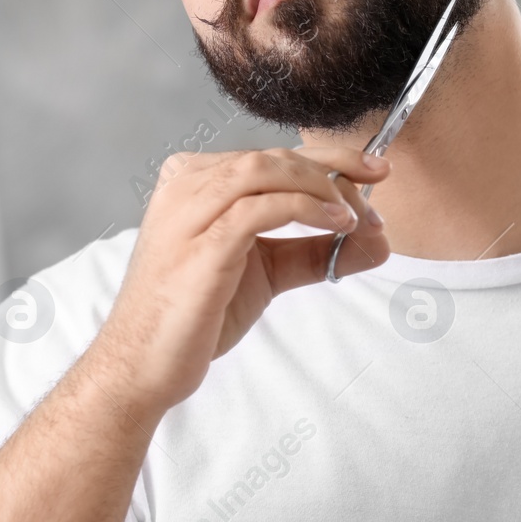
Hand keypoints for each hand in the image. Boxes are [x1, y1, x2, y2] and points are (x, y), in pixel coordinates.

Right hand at [91, 146, 390, 418]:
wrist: (143, 367)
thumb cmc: (197, 316)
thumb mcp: (267, 272)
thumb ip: (316, 250)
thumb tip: (377, 241)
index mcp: (195, 179)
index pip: (272, 154)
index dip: (330, 157)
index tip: (375, 170)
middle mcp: (186, 184)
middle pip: (275, 157)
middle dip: (336, 170)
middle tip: (377, 193)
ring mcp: (187, 211)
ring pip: (267, 170)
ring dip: (324, 187)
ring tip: (357, 215)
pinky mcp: (199, 244)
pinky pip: (260, 207)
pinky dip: (307, 208)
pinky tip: (337, 224)